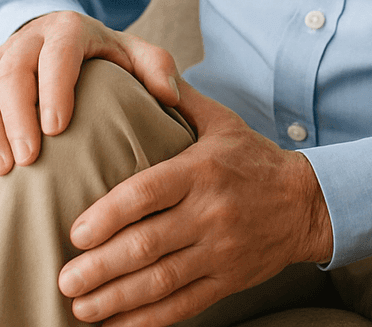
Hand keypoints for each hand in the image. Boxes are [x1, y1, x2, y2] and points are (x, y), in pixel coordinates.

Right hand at [0, 11, 180, 177]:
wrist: (57, 36)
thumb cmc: (103, 53)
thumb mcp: (132, 50)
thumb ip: (156, 66)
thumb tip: (170, 96)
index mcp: (67, 30)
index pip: (57, 54)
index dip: (54, 87)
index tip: (57, 127)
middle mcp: (26, 42)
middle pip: (12, 74)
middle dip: (16, 117)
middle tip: (26, 159)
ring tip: (0, 171)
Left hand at [58, 79, 333, 325]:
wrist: (306, 202)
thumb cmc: (254, 158)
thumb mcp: (221, 121)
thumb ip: (181, 99)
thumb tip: (144, 70)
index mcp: (202, 170)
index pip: (148, 193)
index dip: (108, 215)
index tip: (76, 232)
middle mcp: (210, 212)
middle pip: (148, 245)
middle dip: (100, 267)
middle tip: (64, 279)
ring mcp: (220, 251)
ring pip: (161, 281)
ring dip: (115, 299)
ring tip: (78, 306)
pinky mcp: (228, 281)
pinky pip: (183, 306)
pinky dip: (147, 321)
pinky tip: (116, 326)